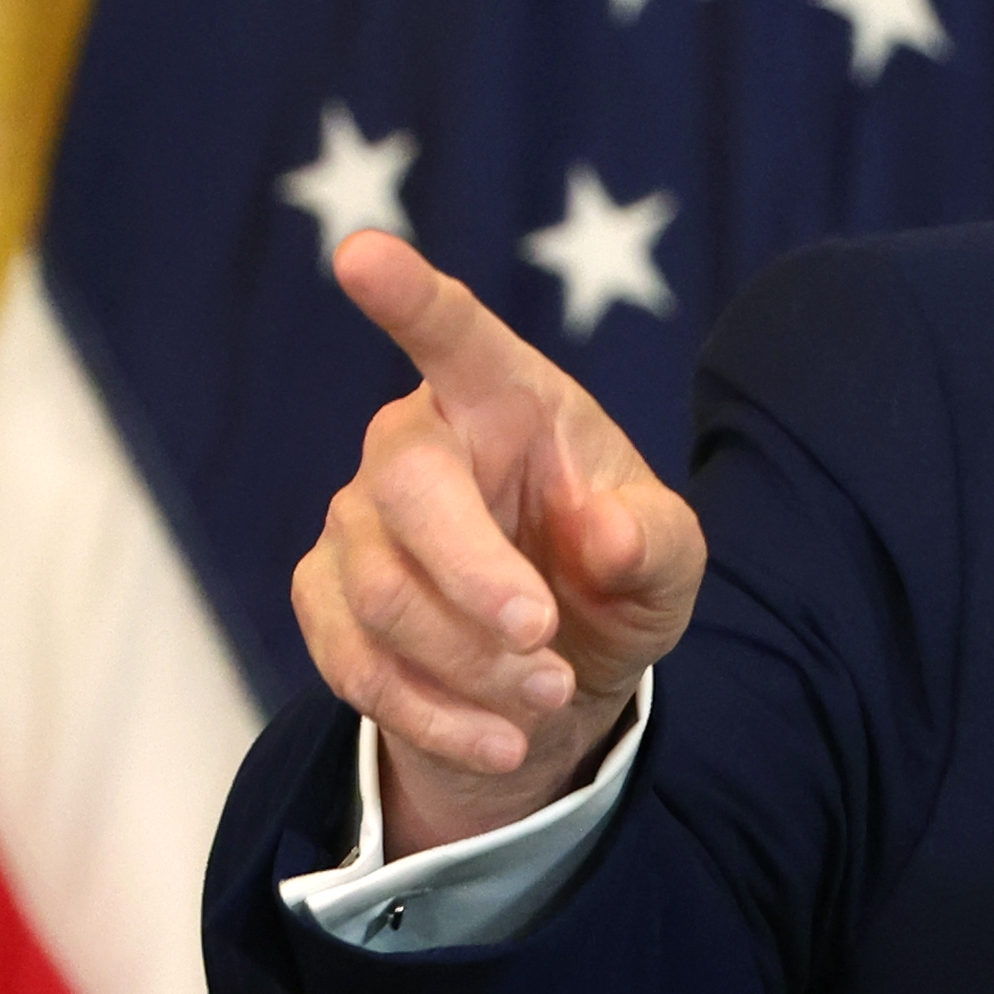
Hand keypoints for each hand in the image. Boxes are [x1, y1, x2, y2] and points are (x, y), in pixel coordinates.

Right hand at [295, 232, 708, 852]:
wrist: (558, 671)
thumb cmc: (613, 573)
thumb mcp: (668, 562)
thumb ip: (651, 541)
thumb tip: (599, 535)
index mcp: (504, 398)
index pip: (453, 335)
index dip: (409, 296)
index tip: (361, 255)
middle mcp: (413, 444)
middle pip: (409, 492)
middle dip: (478, 581)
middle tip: (547, 642)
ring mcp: (355, 522)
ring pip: (383, 596)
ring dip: (474, 665)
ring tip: (553, 695)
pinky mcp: (325, 599)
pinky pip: (357, 666)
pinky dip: (439, 717)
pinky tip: (503, 739)